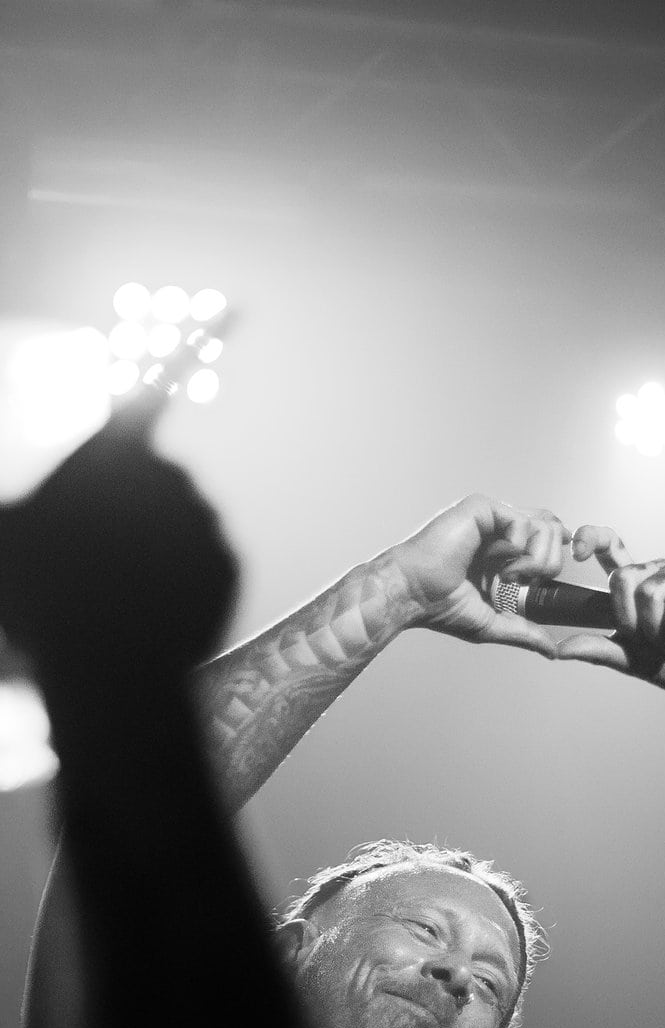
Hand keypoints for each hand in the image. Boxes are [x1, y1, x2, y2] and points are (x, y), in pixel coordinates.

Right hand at [0, 354, 235, 686]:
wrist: (108, 673)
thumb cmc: (40, 599)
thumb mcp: (4, 537)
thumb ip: (14, 514)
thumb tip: (16, 515)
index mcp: (113, 452)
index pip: (149, 381)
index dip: (193, 338)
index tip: (230, 305)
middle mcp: (170, 474)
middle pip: (148, 477)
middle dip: (123, 506)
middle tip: (87, 559)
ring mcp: (205, 520)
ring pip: (176, 521)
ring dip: (150, 546)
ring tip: (113, 593)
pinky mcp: (230, 563)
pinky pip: (201, 561)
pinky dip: (179, 579)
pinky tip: (149, 608)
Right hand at [387, 494, 570, 657]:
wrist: (413, 593)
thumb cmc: (440, 605)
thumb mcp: (492, 623)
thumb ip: (525, 632)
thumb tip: (553, 651)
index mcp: (503, 553)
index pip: (548, 540)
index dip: (558, 557)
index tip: (546, 582)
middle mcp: (500, 532)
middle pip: (554, 530)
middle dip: (552, 563)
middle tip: (525, 582)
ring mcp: (492, 519)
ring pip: (546, 524)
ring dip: (538, 557)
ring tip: (513, 575)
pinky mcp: (482, 509)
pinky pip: (523, 521)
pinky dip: (521, 546)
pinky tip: (502, 563)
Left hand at [555, 527, 664, 698]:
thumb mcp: (628, 658)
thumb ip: (597, 649)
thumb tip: (560, 649)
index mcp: (636, 584)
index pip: (611, 546)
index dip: (593, 538)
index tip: (577, 552)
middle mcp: (658, 572)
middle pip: (624, 577)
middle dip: (630, 618)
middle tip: (647, 640)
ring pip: (651, 590)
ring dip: (657, 629)